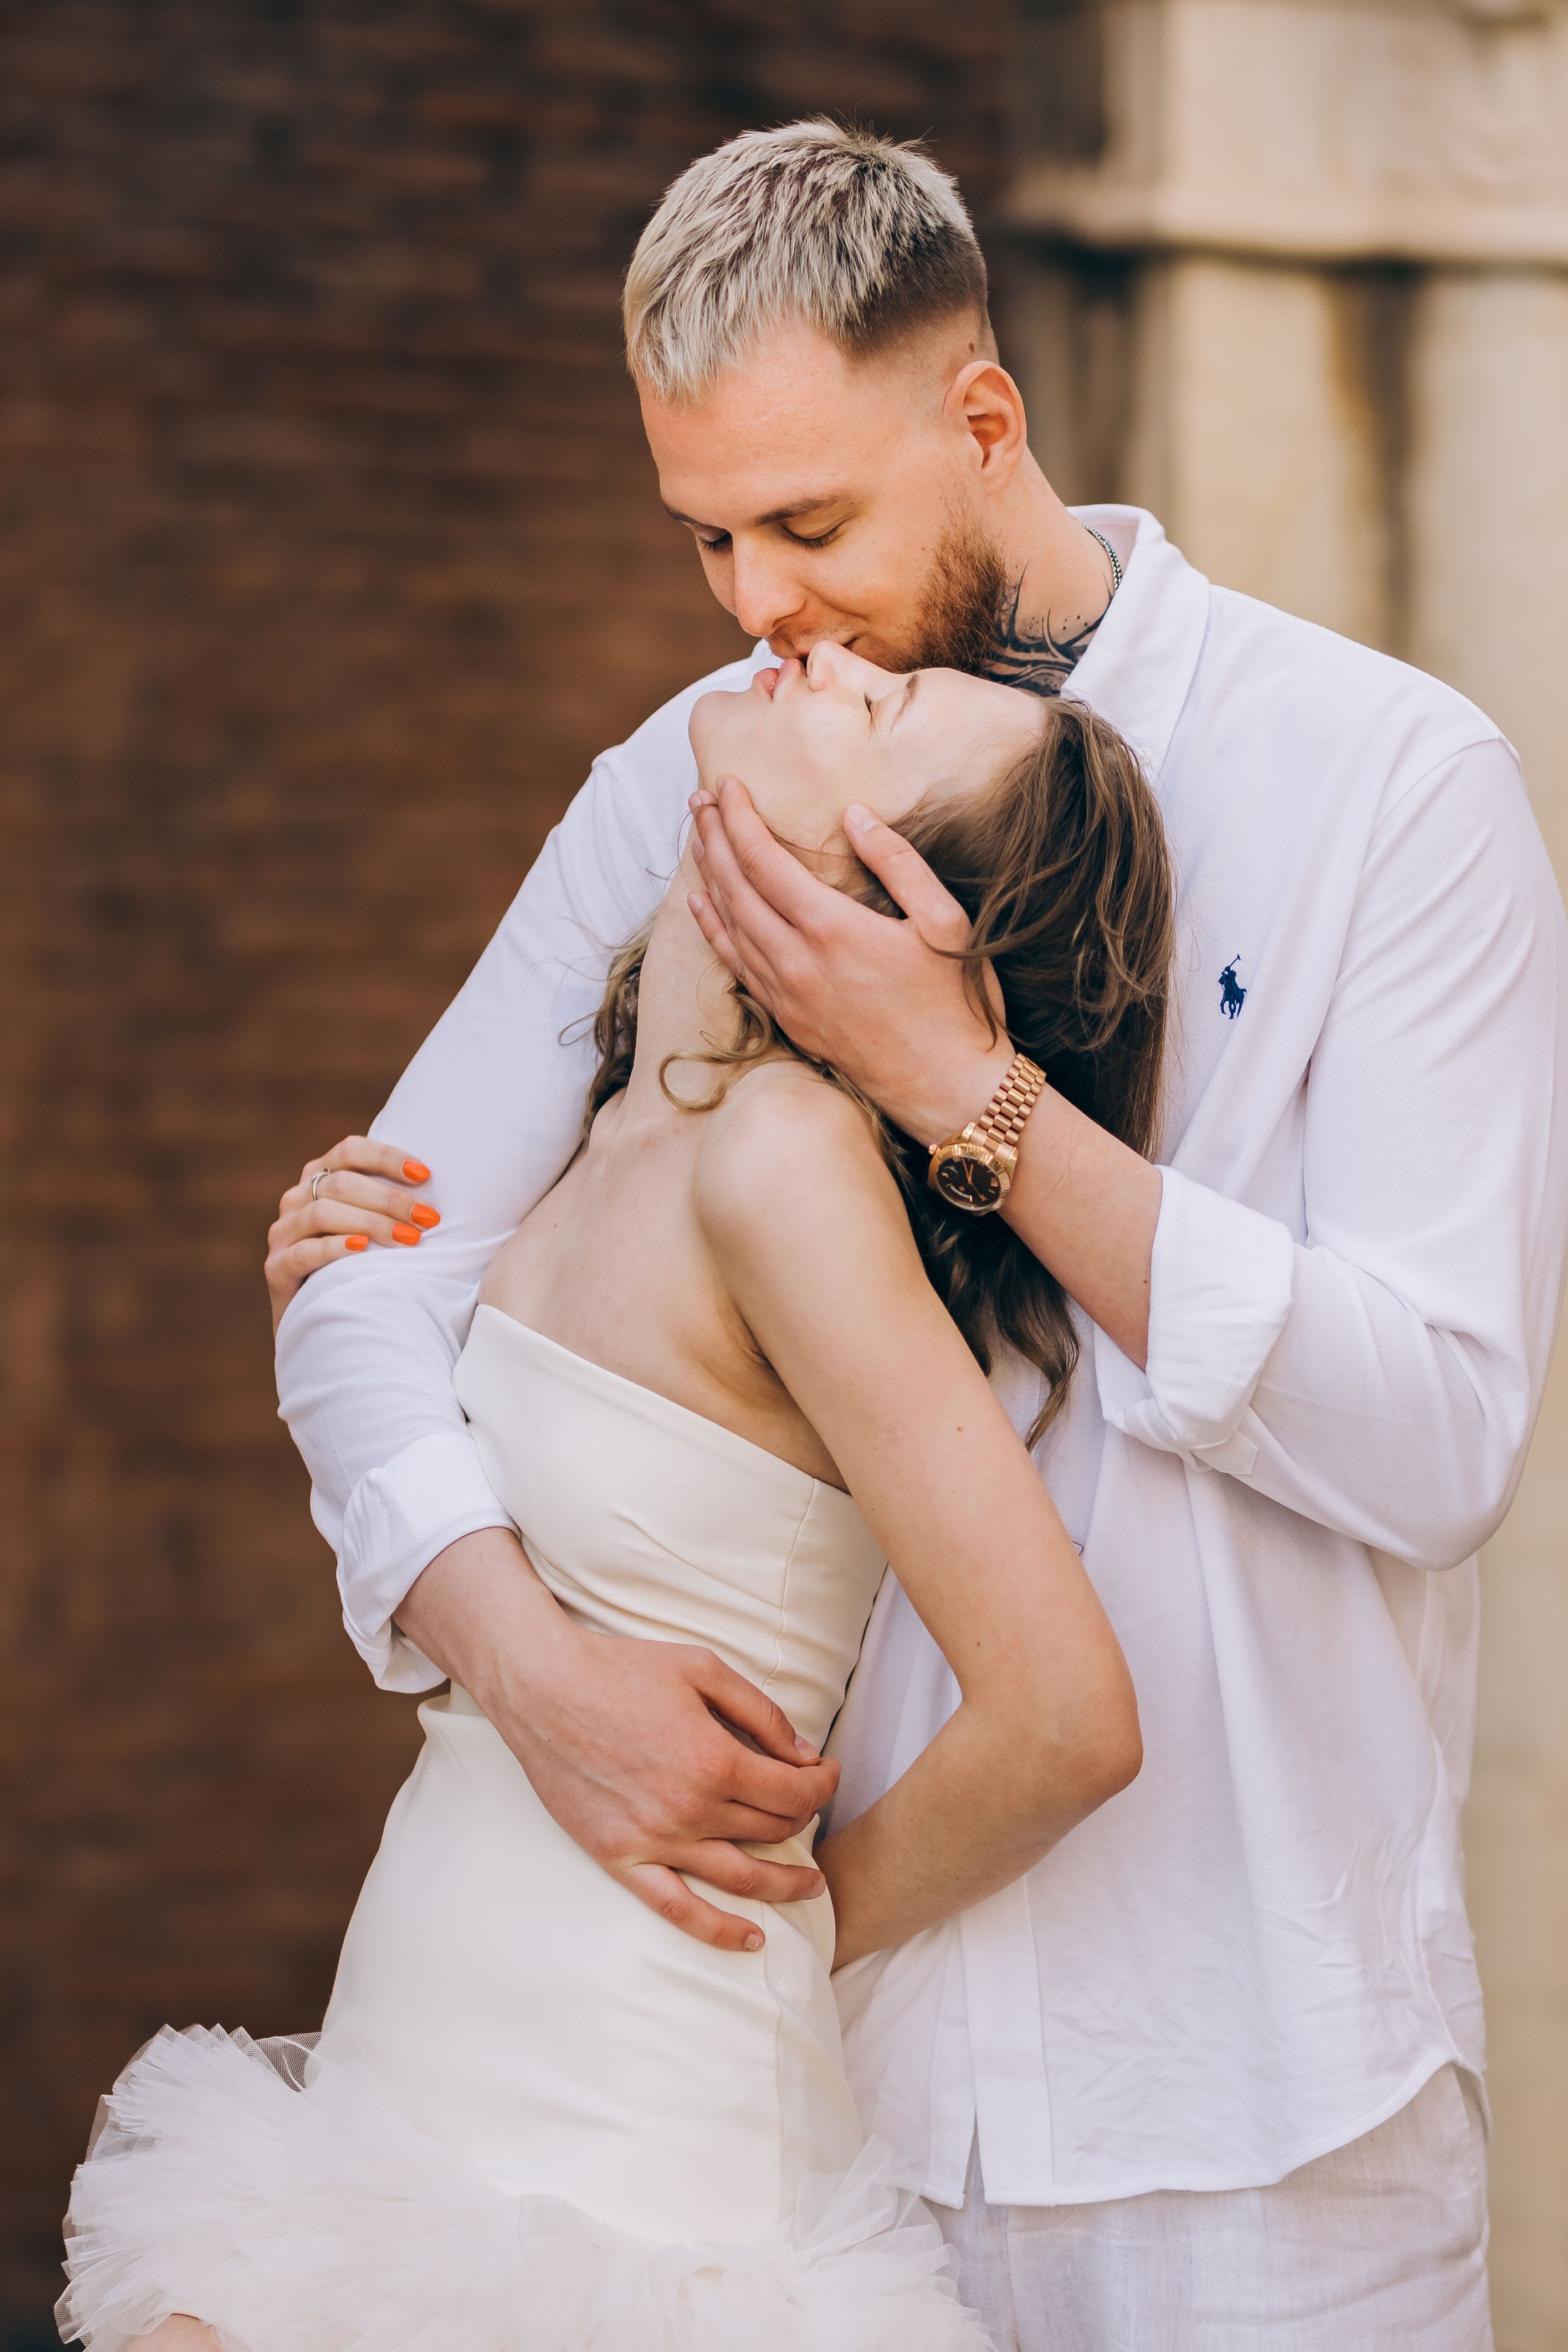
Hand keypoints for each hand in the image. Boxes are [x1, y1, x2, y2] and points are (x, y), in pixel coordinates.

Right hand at [265, 1136, 439, 1328]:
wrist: (321, 1323)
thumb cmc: (358, 1266)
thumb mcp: (371, 1225)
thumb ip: (388, 1201)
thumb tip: (437, 1186)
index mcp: (319, 1178)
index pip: (350, 1151)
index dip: (387, 1157)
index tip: (425, 1175)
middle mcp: (296, 1199)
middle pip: (341, 1183)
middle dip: (390, 1199)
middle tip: (428, 1218)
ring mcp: (282, 1233)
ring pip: (323, 1213)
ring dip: (372, 1223)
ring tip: (409, 1239)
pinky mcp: (276, 1267)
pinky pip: (305, 1251)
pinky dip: (336, 1247)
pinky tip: (363, 1249)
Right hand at [398, 1528, 842, 1952]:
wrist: (542, 1687)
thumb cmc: (621, 1669)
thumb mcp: (703, 1670)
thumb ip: (761, 1714)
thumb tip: (804, 1754)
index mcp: (714, 1759)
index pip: (794, 1792)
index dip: (823, 1783)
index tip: (828, 1772)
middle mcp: (690, 1809)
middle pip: (772, 1830)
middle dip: (804, 1817)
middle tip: (812, 1804)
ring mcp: (654, 1840)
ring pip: (740, 1877)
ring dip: (785, 1885)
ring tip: (812, 1887)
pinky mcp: (620, 1858)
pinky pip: (677, 1908)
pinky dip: (718, 1930)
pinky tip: (751, 1939)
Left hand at [687, 777, 1012, 1143]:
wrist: (948, 1087)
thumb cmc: (956, 1003)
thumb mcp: (944, 921)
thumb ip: (898, 862)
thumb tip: (855, 817)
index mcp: (832, 928)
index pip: (764, 860)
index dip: (740, 818)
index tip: (726, 785)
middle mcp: (797, 961)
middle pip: (735, 887)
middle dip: (714, 837)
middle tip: (699, 801)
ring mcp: (787, 995)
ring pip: (729, 926)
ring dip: (709, 877)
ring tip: (699, 840)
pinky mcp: (789, 1020)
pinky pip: (737, 966)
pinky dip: (714, 931)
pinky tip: (703, 907)